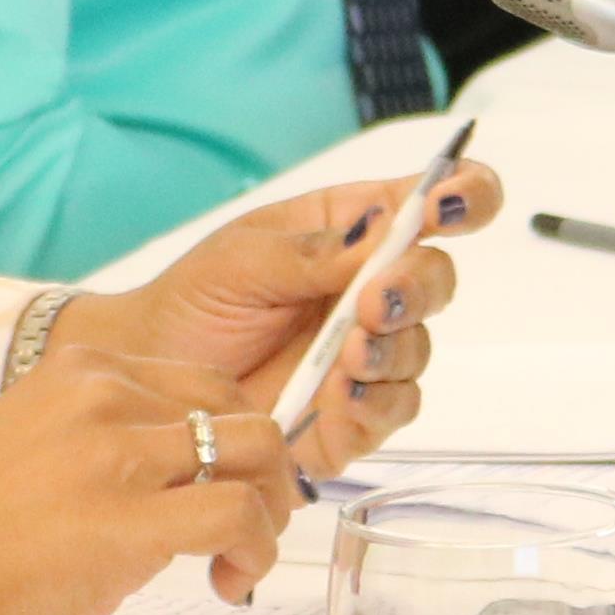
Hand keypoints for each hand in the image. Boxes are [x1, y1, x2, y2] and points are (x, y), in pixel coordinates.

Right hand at [0, 347, 304, 614]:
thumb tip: (166, 487)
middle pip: (244, 413)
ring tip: (241, 559)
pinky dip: (257, 552)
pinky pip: (240, 516)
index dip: (234, 440)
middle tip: (250, 528)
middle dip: (266, 474)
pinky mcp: (131, 519)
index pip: (202, 384)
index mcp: (77, 371)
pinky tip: (229, 582)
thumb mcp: (30, 449)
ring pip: (258, 456)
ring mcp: (119, 454)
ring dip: (269, 514)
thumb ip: (99, 448)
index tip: (228, 485)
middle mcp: (103, 395)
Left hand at [45, 157, 499, 481]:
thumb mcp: (243, 258)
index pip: (433, 205)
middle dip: (415, 290)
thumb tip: (385, 230)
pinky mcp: (355, 416)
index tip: (455, 204)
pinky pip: (389, 411)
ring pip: (418, 351)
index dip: (464, 197)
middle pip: (436, 282)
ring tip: (344, 357)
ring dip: (390, 351)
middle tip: (373, 303)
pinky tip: (336, 398)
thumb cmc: (195, 302)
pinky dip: (370, 403)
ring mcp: (368, 355)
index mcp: (355, 231)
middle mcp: (372, 291)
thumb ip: (315, 249)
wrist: (150, 378)